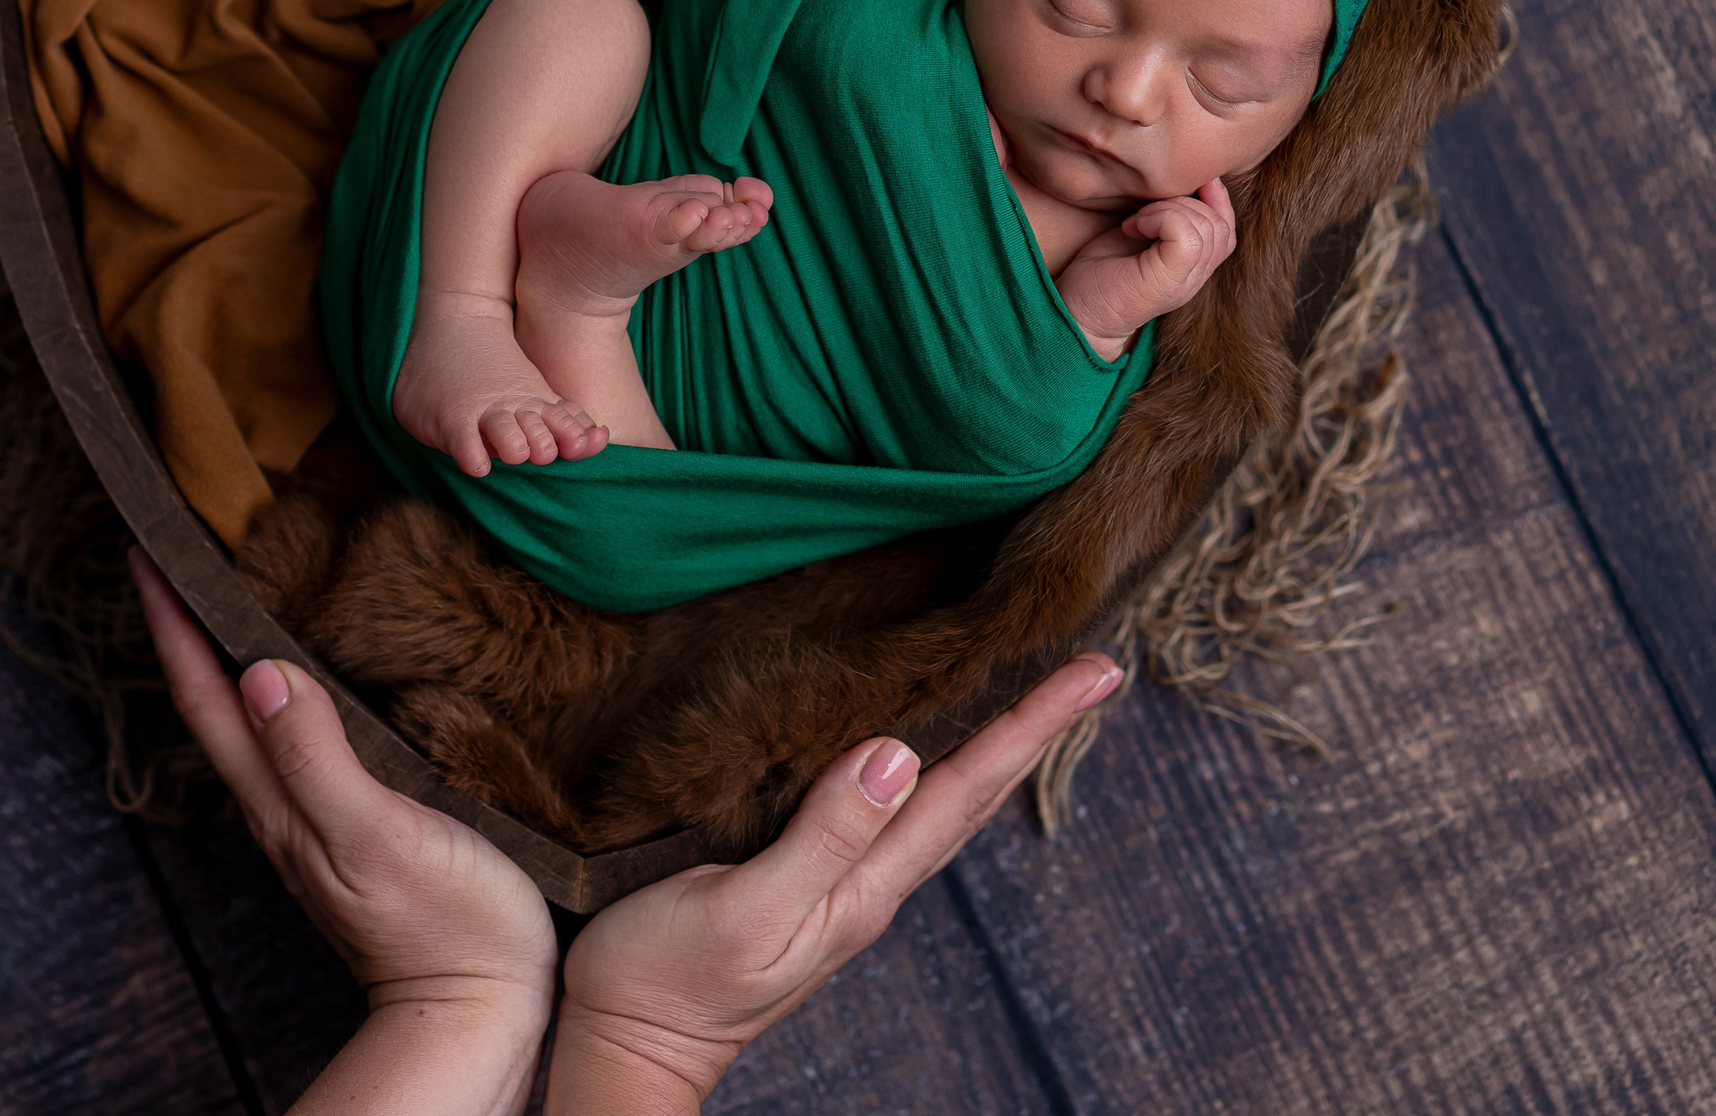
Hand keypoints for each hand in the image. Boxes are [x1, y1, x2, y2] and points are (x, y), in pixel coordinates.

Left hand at [134, 550, 555, 1115]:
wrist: (482, 1006)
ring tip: (241, 586)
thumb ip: (318, 760)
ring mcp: (319, 816)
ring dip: (235, 649)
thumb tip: (261, 674)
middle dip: (190, 623)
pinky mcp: (361, 821)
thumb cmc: (445, 923)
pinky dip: (293, 684)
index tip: (145, 548)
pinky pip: (305, 735)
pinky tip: (320, 667)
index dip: (171, 621)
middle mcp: (283, 804)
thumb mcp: (378, 835)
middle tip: (181, 548)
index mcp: (278, 800)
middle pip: (216, 700)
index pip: (205, 695)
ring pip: (256, 717)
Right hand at [546, 652, 1124, 1111]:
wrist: (619, 1047)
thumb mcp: (744, 910)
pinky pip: (887, 808)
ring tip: (1033, 693)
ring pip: (938, 799)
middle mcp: (868, 882)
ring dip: (993, 743)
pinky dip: (925, 762)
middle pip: (973, 791)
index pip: (968, 788)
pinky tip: (917, 744)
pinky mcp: (801, 878)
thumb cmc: (664, 983)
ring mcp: (839, 884)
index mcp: (865, 886)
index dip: (1033, 724)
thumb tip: (897, 753)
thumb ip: (822, 837)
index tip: (1093, 671)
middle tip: (1096, 667)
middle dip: (1036, 725)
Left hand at [1056, 175, 1237, 359]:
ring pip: (1205, 226)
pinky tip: (1132, 227)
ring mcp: (1184, 281)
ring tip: (1136, 222)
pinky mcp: (1166, 281)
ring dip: (1167, 208)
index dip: (1217, 200)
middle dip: (1185, 201)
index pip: (1227, 230)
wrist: (1076, 315)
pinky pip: (1185, 234)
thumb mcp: (1137, 236)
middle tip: (1144, 211)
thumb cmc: (1100, 275)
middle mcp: (1195, 277)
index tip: (1186, 185)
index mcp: (1192, 267)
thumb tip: (1181, 181)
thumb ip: (1164, 217)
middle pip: (1219, 225)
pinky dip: (1158, 217)